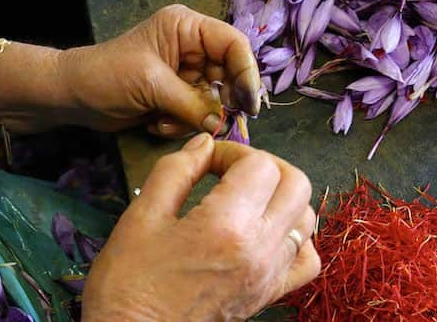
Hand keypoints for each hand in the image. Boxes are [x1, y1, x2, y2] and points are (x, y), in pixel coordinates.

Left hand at [59, 5, 260, 135]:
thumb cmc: (107, 76)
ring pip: (214, 100)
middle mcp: (192, 48)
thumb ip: (193, 104)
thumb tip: (224, 124)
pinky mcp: (178, 96)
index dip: (247, 73)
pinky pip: (198, 114)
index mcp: (187, 28)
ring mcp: (186, 74)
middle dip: (221, 103)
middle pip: (229, 75)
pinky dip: (180, 124)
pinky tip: (155, 123)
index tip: (249, 106)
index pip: (233, 44)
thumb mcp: (152, 85)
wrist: (72, 97)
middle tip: (217, 124)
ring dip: (194, 117)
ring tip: (166, 121)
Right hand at [82, 134, 320, 320]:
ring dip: (281, 196)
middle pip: (296, 182)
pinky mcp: (271, 294)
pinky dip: (296, 237)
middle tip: (232, 172)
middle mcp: (261, 248)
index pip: (259, 165)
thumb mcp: (142, 215)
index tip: (206, 163)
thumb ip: (177, 169)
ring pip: (306, 216)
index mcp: (228, 225)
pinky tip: (268, 233)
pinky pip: (307, 259)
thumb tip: (205, 143)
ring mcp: (271, 274)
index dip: (232, 152)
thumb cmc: (130, 280)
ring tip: (247, 198)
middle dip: (266, 165)